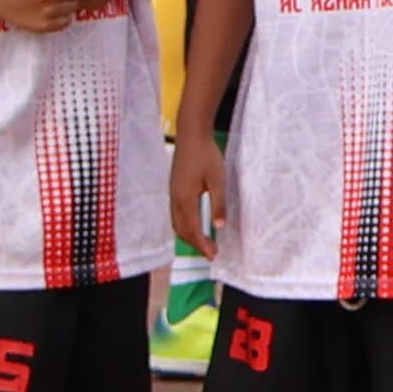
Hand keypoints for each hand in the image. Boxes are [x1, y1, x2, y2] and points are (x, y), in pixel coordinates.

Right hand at [164, 124, 225, 256]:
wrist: (191, 135)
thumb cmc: (206, 156)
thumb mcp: (218, 180)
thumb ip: (219, 204)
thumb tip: (220, 227)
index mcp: (185, 199)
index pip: (193, 230)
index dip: (202, 245)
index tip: (213, 256)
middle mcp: (175, 199)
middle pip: (182, 230)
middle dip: (195, 244)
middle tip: (211, 252)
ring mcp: (172, 194)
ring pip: (177, 223)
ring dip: (189, 236)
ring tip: (204, 243)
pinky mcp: (174, 189)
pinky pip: (176, 214)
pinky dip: (185, 226)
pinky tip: (195, 225)